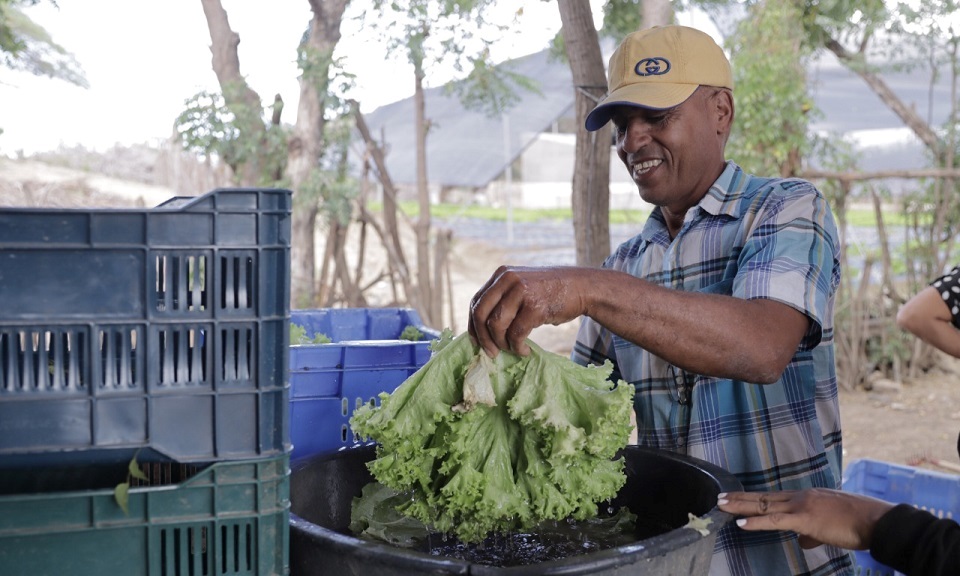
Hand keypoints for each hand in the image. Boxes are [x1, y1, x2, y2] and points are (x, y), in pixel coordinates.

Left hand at [468, 266, 586, 356]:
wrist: (581, 287)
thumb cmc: (550, 293)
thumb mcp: (522, 287)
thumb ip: (503, 299)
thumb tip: (482, 330)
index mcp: (501, 274)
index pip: (476, 302)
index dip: (473, 325)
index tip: (477, 342)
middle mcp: (508, 279)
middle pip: (481, 314)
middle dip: (483, 338)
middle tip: (491, 353)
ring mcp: (521, 291)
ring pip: (497, 325)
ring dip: (502, 344)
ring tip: (513, 349)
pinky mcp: (535, 306)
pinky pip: (516, 334)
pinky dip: (517, 347)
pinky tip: (524, 350)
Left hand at [717, 489, 893, 549]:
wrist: (876, 521)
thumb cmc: (858, 524)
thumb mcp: (831, 526)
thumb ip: (813, 533)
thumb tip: (803, 541)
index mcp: (807, 498)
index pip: (774, 497)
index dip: (754, 499)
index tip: (737, 499)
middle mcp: (801, 497)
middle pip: (764, 497)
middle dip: (741, 498)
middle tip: (720, 497)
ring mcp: (802, 506)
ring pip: (765, 505)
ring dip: (741, 506)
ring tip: (722, 506)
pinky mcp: (805, 519)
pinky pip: (775, 520)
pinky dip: (756, 522)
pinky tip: (741, 523)